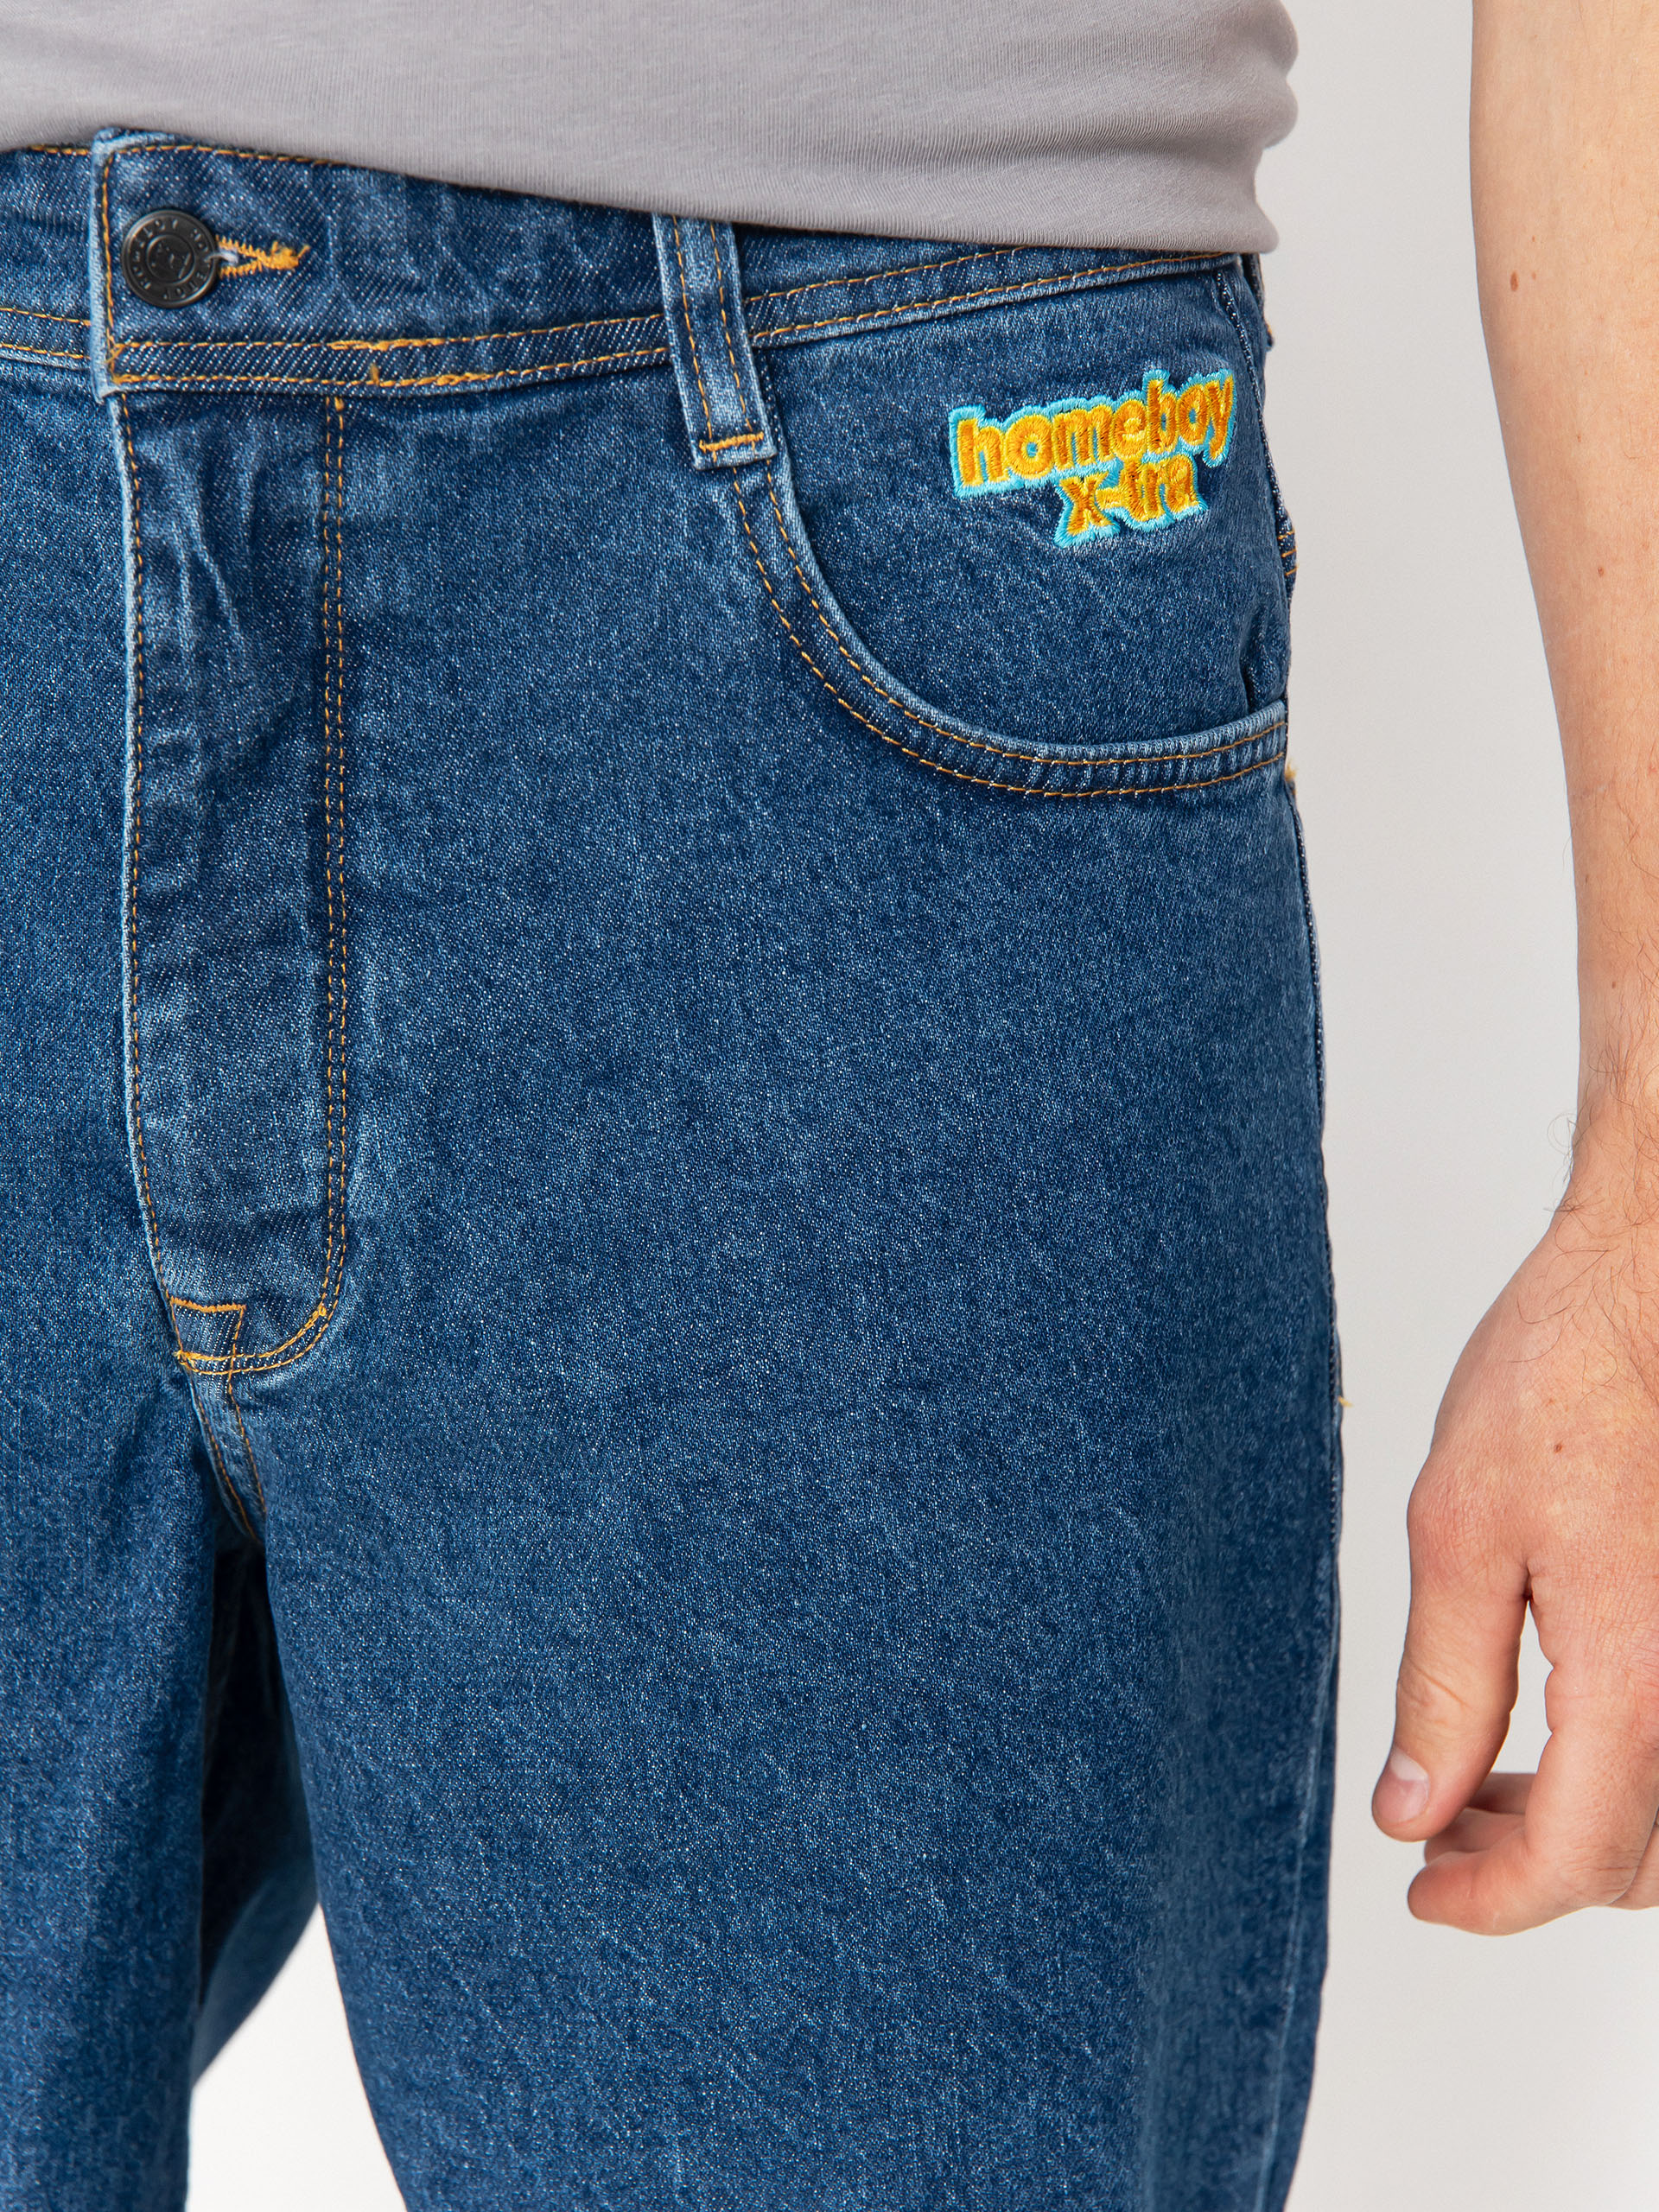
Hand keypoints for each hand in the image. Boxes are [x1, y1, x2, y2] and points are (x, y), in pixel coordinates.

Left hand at [1373, 1116, 1658, 1930]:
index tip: (1424, 1894)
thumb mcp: (1458, 1534)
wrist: (1646, 1287)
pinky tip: (1549, 1736)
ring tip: (1475, 1790)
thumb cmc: (1560, 1377)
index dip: (1493, 1902)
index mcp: (1638, 1671)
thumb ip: (1444, 1691)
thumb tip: (1415, 1812)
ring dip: (1582, 1826)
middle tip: (1435, 1837)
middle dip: (1533, 1869)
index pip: (1581, 1859)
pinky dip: (1625, 1767)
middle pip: (1641, 1859)